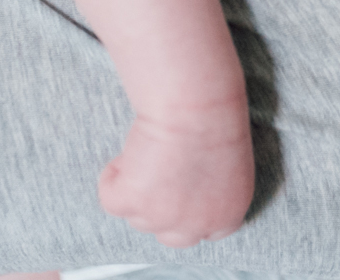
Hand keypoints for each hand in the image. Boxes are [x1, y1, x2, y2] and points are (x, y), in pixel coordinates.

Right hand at [97, 101, 254, 247]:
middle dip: (160, 209)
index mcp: (228, 214)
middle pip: (169, 235)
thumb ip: (210, 187)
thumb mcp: (229, 164)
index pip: (206, 233)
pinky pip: (111, 198)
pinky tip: (131, 151)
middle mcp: (196, 226)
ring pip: (137, 216)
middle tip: (157, 175)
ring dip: (137, 188)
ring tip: (149, 151)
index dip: (189, 215)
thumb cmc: (216, 117)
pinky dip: (113, 177)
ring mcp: (162, 219)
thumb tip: (185, 188)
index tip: (179, 195)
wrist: (196, 105)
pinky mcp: (132, 204)